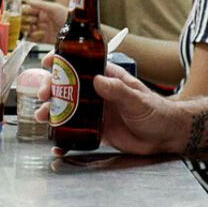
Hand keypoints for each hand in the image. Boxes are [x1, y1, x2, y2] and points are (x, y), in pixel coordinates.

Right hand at [22, 0, 66, 43]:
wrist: (74, 30)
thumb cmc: (66, 16)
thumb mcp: (53, 8)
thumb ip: (39, 4)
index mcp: (42, 12)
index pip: (29, 10)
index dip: (24, 11)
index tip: (20, 11)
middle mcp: (40, 21)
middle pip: (26, 20)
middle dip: (24, 20)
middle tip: (27, 20)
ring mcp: (41, 30)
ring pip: (28, 30)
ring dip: (26, 29)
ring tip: (30, 28)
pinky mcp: (42, 39)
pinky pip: (32, 39)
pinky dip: (31, 37)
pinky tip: (35, 34)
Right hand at [35, 61, 186, 155]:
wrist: (166, 137)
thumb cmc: (156, 112)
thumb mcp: (137, 99)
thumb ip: (119, 90)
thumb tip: (98, 80)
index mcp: (107, 78)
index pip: (80, 65)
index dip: (62, 62)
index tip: (48, 62)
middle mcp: (97, 93)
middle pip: (67, 87)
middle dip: (50, 89)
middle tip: (42, 96)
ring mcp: (95, 112)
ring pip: (66, 109)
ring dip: (51, 112)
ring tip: (41, 117)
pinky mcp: (96, 130)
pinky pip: (76, 134)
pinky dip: (64, 139)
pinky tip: (55, 145)